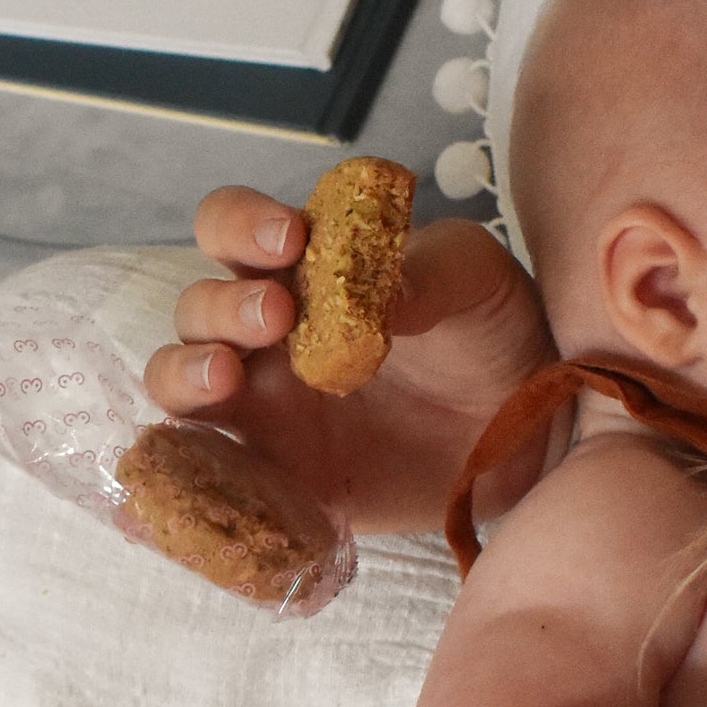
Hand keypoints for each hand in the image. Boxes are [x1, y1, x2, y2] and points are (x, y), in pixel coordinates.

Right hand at [142, 189, 552, 533]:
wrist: (529, 427)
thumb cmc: (491, 331)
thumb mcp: (476, 278)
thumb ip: (429, 270)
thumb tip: (376, 293)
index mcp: (300, 269)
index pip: (231, 230)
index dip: (239, 226)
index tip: (287, 238)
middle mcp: (265, 336)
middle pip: (197, 309)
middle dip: (222, 307)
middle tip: (278, 316)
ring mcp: (265, 410)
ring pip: (180, 383)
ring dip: (185, 374)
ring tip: (224, 376)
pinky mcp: (280, 480)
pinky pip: (209, 479)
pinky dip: (178, 478)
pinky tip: (179, 480)